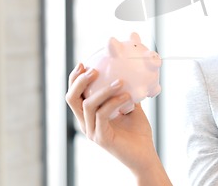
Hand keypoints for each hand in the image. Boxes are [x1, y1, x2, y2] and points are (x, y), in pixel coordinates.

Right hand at [65, 63, 170, 183]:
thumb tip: (130, 71)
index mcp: (90, 115)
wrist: (145, 154)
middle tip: (95, 70)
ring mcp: (92, 131)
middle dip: (80, 81)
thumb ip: (126, 91)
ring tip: (120, 81)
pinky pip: (102, 115)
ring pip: (88, 105)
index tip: (84, 63)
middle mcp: (86, 123)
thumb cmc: (137, 132)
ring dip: (103, 90)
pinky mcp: (102, 138)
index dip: (74, 79)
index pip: (74, 95)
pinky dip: (113, 102)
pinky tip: (126, 96)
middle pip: (72, 99)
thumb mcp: (130, 105)